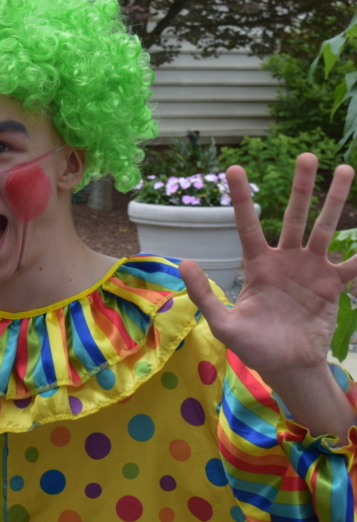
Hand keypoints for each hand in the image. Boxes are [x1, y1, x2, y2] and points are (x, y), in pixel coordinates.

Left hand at [181, 153, 356, 376]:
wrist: (287, 366)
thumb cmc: (252, 346)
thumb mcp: (223, 323)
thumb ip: (204, 294)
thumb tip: (182, 261)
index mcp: (257, 265)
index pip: (248, 225)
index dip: (242, 198)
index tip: (235, 168)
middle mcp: (285, 260)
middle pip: (293, 216)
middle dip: (301, 187)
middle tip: (306, 155)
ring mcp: (312, 269)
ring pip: (326, 229)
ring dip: (335, 201)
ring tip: (345, 169)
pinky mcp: (333, 285)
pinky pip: (353, 264)